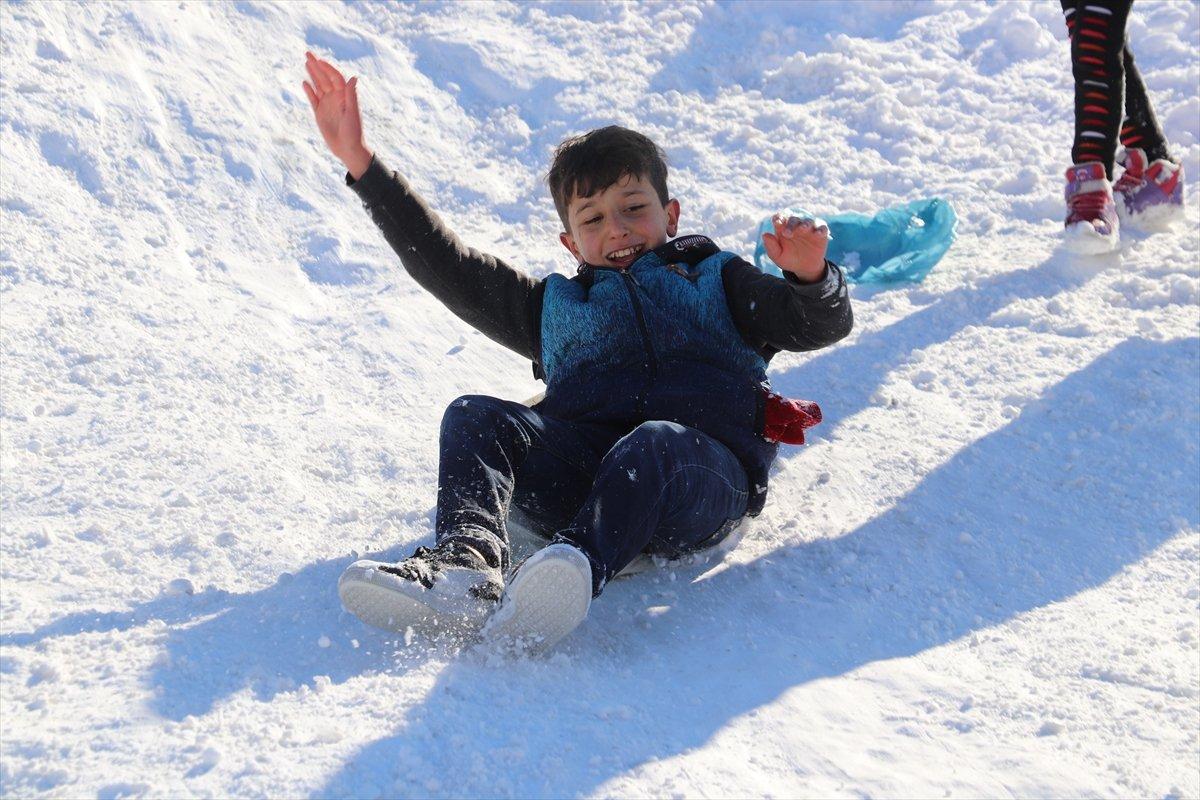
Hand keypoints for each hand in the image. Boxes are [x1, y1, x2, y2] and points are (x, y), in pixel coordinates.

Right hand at [303, 52, 371, 178]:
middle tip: (307, 53)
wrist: (348, 149)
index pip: (335, 77)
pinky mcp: (320, 114)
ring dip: (312, 74)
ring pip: (318, 86)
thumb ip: (351, 95)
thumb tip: (353, 77)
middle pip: (324, 78)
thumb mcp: (352, 113)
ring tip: (306, 62)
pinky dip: (309, 91)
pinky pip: (313, 99)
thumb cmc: (354, 132)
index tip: (319, 60)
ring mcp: (327, 105)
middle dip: (316, 66)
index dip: (327, 68)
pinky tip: (304, 82)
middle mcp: (335, 98)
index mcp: (344, 96)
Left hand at [761, 214, 828, 282]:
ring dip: (805, 224)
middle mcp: (796, 225)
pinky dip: (821, 229)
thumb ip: (771, 246)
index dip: (778, 218)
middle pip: (793, 219)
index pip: (780, 217)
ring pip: (808, 221)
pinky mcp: (821, 233)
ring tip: (803, 229)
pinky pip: (822, 228)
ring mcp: (809, 228)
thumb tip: (764, 234)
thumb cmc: (789, 259)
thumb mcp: (778, 256)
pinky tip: (818, 234)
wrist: (804, 268)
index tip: (777, 222)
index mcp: (784, 228)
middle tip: (787, 233)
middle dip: (790, 224)